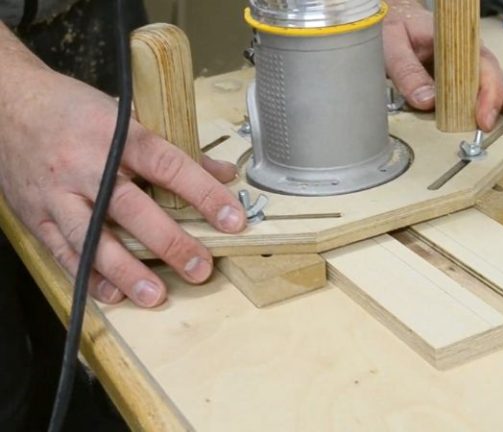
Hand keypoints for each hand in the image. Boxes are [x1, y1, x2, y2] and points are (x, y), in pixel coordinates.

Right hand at [0, 45, 246, 307]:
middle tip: (200, 268)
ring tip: (156, 295)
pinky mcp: (36, 216)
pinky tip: (113, 294)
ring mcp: (57, 194)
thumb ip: (175, 148)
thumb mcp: (125, 115)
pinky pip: (62, 252)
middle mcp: (85, 166)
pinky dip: (88, 276)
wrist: (5, 103)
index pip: (168, 165)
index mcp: (115, 135)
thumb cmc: (72, 109)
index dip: (203, 194)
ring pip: (93, 238)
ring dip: (126, 271)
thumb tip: (224, 174)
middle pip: (131, 208)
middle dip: (169, 242)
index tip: (233, 220)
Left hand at [382, 0, 502, 148]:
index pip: (484, 71)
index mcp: (460, 47)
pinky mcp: (471, 92)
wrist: (397, 23)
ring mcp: (476, 79)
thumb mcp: (393, 45)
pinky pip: (497, 106)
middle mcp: (475, 63)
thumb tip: (427, 101)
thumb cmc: (398, 30)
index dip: (488, 97)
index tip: (484, 121)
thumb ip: (407, 71)